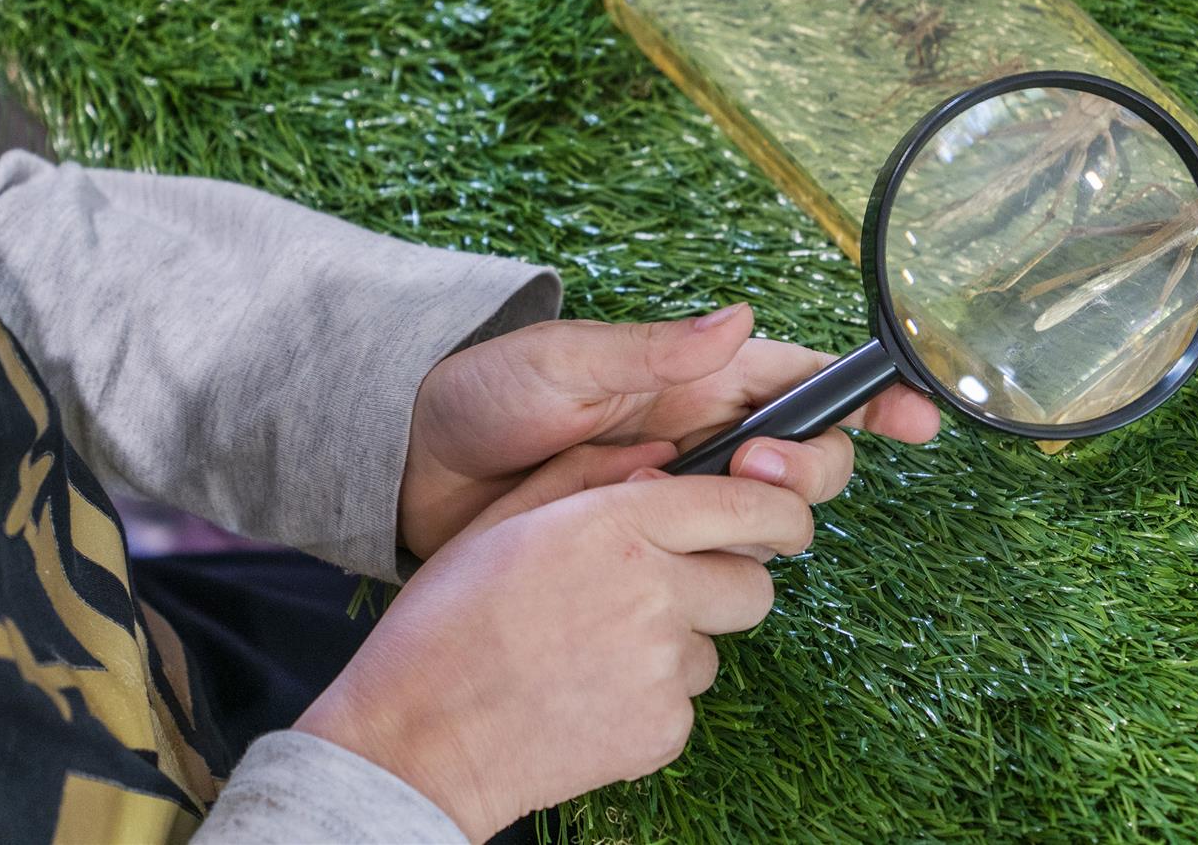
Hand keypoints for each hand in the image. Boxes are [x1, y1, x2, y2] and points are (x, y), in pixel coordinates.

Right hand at [298, 443, 811, 841]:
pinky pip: (683, 701)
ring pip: (714, 644)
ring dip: (677, 643)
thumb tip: (662, 458)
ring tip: (595, 649)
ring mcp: (662, 667)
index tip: (779, 521)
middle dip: (726, 581)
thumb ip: (590, 474)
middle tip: (670, 590)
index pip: (749, 507)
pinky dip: (650, 698)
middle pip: (754, 583)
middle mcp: (655, 590)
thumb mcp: (506, 519)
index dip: (778, 511)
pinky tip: (586, 692)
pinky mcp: (662, 730)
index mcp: (618, 525)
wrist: (418, 738)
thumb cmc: (448, 620)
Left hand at [399, 304, 940, 557]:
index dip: (868, 401)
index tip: (917, 421)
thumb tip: (741, 320)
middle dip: (804, 472)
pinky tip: (687, 577)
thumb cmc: (484, 396)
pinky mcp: (648, 554)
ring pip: (768, 524)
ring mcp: (679, 501)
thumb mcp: (565, 364)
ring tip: (689, 514)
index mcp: (699, 380)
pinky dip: (718, 572)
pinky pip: (711, 569)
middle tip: (748, 473)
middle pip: (808, 464)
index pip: (806, 385)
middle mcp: (704, 440)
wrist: (412, 471)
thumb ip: (653, 352)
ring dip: (757, 526)